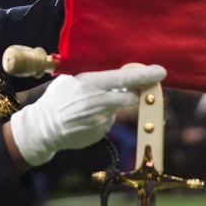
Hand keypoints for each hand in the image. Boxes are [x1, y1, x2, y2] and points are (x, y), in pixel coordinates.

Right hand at [9, 64, 166, 166]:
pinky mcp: (99, 134)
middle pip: (129, 97)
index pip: (123, 78)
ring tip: (86, 109)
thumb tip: (121, 77)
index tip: (161, 72)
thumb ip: (95, 78)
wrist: (44, 128)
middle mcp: (97, 103)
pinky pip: (106, 122)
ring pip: (115, 111)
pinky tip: (84, 120)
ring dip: (108, 108)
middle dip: (133, 94)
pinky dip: (100, 120)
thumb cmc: (57, 99)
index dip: (144, 75)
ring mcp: (99, 121)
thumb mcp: (71, 80)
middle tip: (129, 90)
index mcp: (90, 84)